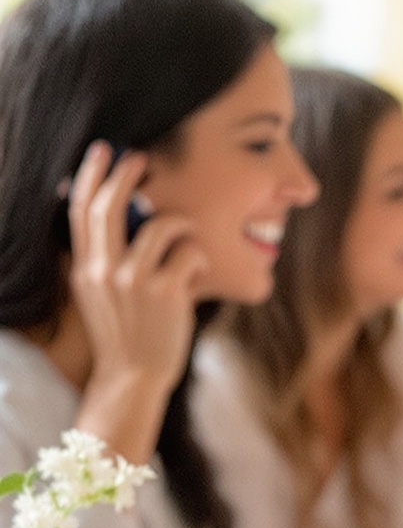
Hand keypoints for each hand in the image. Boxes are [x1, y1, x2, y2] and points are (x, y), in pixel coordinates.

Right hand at [68, 142, 209, 458]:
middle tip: (141, 158)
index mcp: (85, 268)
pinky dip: (198, 255)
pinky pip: (189, 251)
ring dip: (179, 223)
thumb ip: (100, 258)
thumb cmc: (124, 332)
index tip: (102, 150)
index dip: (89, 175)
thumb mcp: (97, 294)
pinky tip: (196, 270)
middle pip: (109, 206)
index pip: (80, 211)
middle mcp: (104, 271)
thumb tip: (114, 215)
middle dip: (126, 174)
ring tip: (185, 237)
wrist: (134, 377)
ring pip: (160, 225)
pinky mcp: (167, 293)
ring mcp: (134, 282)